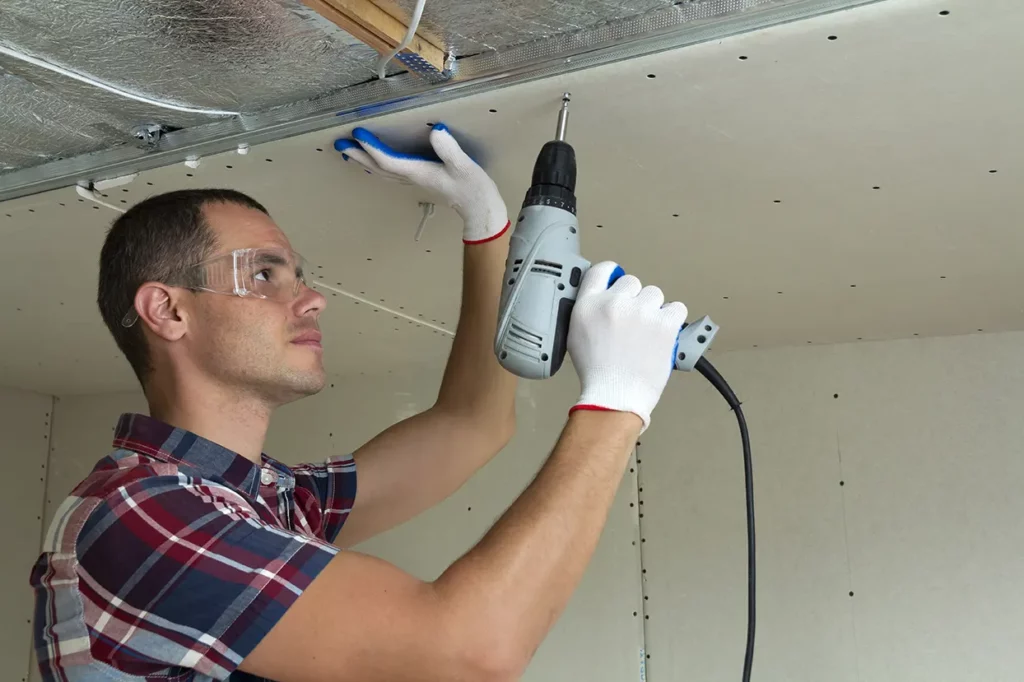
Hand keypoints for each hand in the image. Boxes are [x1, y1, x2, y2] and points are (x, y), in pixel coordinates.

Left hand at [334, 124, 509, 243]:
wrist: (479, 209)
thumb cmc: (473, 188)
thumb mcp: (464, 166)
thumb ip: (449, 150)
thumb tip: (436, 131)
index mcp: (419, 172)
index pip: (388, 160)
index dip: (372, 147)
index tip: (357, 133)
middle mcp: (411, 178)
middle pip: (378, 168)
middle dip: (358, 156)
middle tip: (339, 144)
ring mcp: (414, 181)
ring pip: (381, 172)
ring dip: (364, 162)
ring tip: (348, 153)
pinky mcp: (419, 180)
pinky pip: (390, 174)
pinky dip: (377, 167)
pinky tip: (372, 164)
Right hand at [567, 262, 687, 432]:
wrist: (615, 395)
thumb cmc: (597, 371)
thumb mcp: (576, 333)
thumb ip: (588, 308)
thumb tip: (604, 295)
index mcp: (589, 304)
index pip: (603, 269)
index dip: (613, 275)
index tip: (618, 283)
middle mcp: (614, 302)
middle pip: (632, 282)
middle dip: (634, 300)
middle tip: (632, 323)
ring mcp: (641, 311)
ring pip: (655, 295)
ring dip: (653, 310)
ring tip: (647, 332)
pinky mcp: (664, 323)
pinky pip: (676, 308)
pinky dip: (672, 320)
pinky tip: (662, 333)